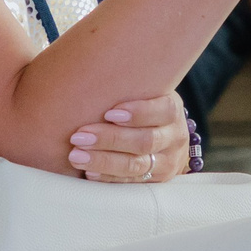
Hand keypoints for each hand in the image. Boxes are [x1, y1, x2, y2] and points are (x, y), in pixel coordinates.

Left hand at [67, 92, 190, 182]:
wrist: (165, 137)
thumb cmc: (141, 106)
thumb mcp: (145, 94)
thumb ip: (128, 87)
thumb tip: (84, 67)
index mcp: (171, 111)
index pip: (162, 111)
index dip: (138, 113)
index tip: (109, 113)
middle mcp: (174, 138)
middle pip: (144, 141)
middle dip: (109, 139)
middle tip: (79, 136)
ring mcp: (167, 162)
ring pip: (136, 165)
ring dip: (103, 161)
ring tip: (76, 156)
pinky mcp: (156, 181)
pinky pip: (130, 182)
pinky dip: (108, 177)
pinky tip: (89, 172)